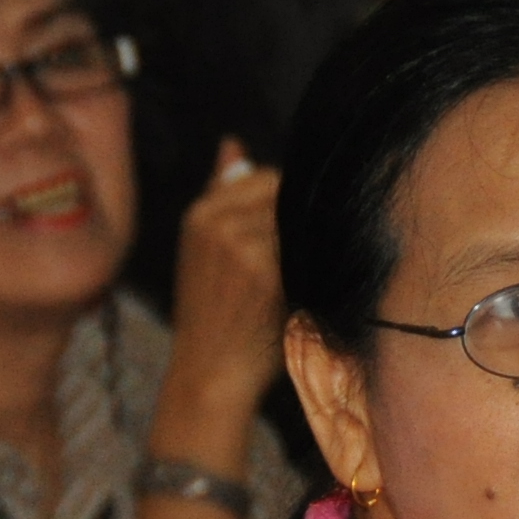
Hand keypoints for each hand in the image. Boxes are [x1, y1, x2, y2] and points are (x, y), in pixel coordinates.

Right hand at [161, 143, 288, 423]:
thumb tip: (233, 143)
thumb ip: (221, 194)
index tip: (292, 236)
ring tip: (305, 274)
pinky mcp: (266, 269)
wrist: (209, 375)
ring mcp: (241, 243)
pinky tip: (308, 286)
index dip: (288, 205)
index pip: (267, 177)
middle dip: (302, 219)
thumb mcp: (202, 249)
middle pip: (287, 194)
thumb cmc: (214, 316)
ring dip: (314, 240)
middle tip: (303, 257)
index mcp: (200, 212)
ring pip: (300, 220)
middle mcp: (216, 221)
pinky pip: (309, 246)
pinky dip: (317, 262)